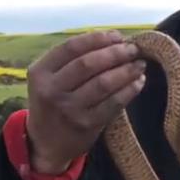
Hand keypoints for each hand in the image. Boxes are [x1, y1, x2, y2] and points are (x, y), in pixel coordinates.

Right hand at [25, 30, 146, 173]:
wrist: (46, 144)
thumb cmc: (54, 102)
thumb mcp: (50, 79)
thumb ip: (73, 60)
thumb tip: (114, 39)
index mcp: (40, 72)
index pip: (71, 47)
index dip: (97, 39)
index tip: (117, 36)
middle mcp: (52, 90)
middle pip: (88, 64)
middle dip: (115, 53)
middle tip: (134, 49)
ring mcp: (69, 109)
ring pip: (103, 83)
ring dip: (126, 71)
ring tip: (139, 64)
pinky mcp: (87, 125)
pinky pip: (113, 103)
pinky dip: (129, 90)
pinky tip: (138, 82)